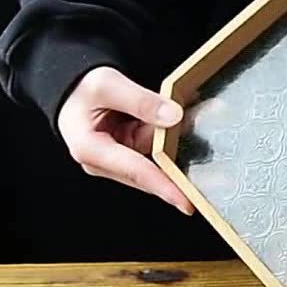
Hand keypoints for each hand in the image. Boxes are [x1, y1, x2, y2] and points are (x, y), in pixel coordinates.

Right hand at [58, 66, 193, 214]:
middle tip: (214, 168)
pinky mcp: (134, 154)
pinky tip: (193, 126)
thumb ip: (140, 101)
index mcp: (92, 150)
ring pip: (160, 159)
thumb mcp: (107, 85)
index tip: (187, 201)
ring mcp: (122, 160)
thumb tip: (173, 117)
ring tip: (207, 130)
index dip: (164, 186)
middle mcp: (107, 163)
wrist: (72, 89)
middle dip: (182, 166)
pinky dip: (175, 138)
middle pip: (152, 171)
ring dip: (182, 146)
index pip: (135, 170)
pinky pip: (160, 150)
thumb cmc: (81, 88)